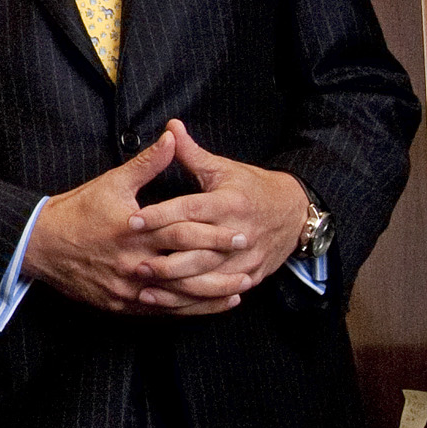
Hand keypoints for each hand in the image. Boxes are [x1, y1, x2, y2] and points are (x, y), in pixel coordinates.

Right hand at [20, 125, 235, 315]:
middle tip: (247, 258)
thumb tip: (172, 137)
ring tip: (239, 288)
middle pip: (184, 266)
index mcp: (132, 230)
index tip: (238, 230)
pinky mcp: (120, 304)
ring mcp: (126, 287)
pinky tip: (208, 305)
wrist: (39, 245)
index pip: (180, 232)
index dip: (212, 233)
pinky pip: (160, 310)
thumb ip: (147, 163)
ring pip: (176, 295)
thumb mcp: (111, 182)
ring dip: (210, 294)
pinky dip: (187, 309)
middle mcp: (131, 262)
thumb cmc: (76, 210)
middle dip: (219, 264)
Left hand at [126, 121, 310, 302]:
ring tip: (143, 285)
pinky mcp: (249, 276)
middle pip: (196, 249)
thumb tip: (169, 127)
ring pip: (205, 277)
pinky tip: (167, 300)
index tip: (131, 220)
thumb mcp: (223, 168)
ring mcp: (245, 258)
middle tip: (132, 262)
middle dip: (163, 257)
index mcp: (230, 203)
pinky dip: (191, 299)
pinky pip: (217, 293)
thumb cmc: (252, 187)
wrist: (294, 213)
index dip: (160, 215)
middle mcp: (239, 233)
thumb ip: (192, 153)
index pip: (190, 210)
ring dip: (173, 284)